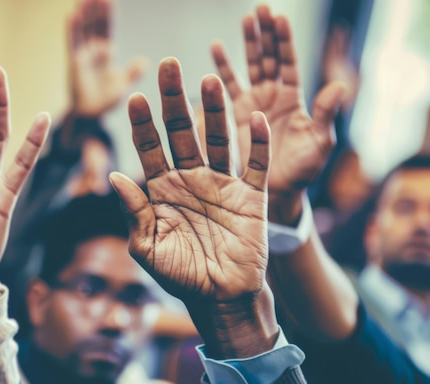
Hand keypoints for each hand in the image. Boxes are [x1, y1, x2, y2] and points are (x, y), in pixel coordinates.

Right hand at [68, 0, 145, 116]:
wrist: (90, 116)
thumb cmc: (105, 100)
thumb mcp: (122, 85)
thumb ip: (132, 72)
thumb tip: (143, 61)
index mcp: (106, 52)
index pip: (107, 27)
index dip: (107, 13)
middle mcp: (93, 50)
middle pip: (94, 23)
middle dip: (95, 8)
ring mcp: (82, 55)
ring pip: (83, 29)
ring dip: (84, 13)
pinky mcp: (74, 64)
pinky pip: (73, 44)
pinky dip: (72, 30)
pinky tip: (72, 15)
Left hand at [110, 58, 276, 357]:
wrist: (221, 298)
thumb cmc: (180, 276)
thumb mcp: (148, 248)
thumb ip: (133, 212)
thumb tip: (114, 175)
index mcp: (163, 189)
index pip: (150, 148)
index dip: (143, 124)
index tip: (135, 98)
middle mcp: (191, 179)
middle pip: (182, 133)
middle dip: (175, 101)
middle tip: (169, 66)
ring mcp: (222, 184)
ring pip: (218, 139)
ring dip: (214, 112)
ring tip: (209, 81)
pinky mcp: (251, 196)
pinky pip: (257, 165)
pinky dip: (257, 144)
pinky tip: (254, 119)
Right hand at [212, 5, 344, 221]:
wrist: (276, 190)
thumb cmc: (302, 170)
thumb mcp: (319, 143)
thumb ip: (325, 114)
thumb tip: (341, 86)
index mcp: (294, 98)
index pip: (288, 62)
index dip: (284, 40)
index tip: (278, 17)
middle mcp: (274, 95)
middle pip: (269, 57)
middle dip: (265, 32)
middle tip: (259, 9)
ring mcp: (254, 102)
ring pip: (250, 66)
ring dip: (247, 43)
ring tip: (245, 20)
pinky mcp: (236, 113)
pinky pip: (229, 86)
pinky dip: (223, 67)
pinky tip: (217, 47)